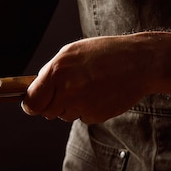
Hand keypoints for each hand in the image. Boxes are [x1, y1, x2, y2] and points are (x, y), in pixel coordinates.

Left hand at [21, 34, 151, 122]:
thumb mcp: (71, 53)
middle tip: (66, 91)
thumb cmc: (104, 54)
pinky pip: (82, 117)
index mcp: (57, 71)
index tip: (32, 104)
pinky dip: (87, 109)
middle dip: (51, 105)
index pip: (31, 102)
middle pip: (46, 112)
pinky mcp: (96, 115)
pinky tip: (99, 94)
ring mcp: (82, 105)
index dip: (30, 105)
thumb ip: (51, 71)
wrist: (140, 62)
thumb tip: (34, 88)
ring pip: (64, 115)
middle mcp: (67, 90)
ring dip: (70, 106)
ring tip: (88, 87)